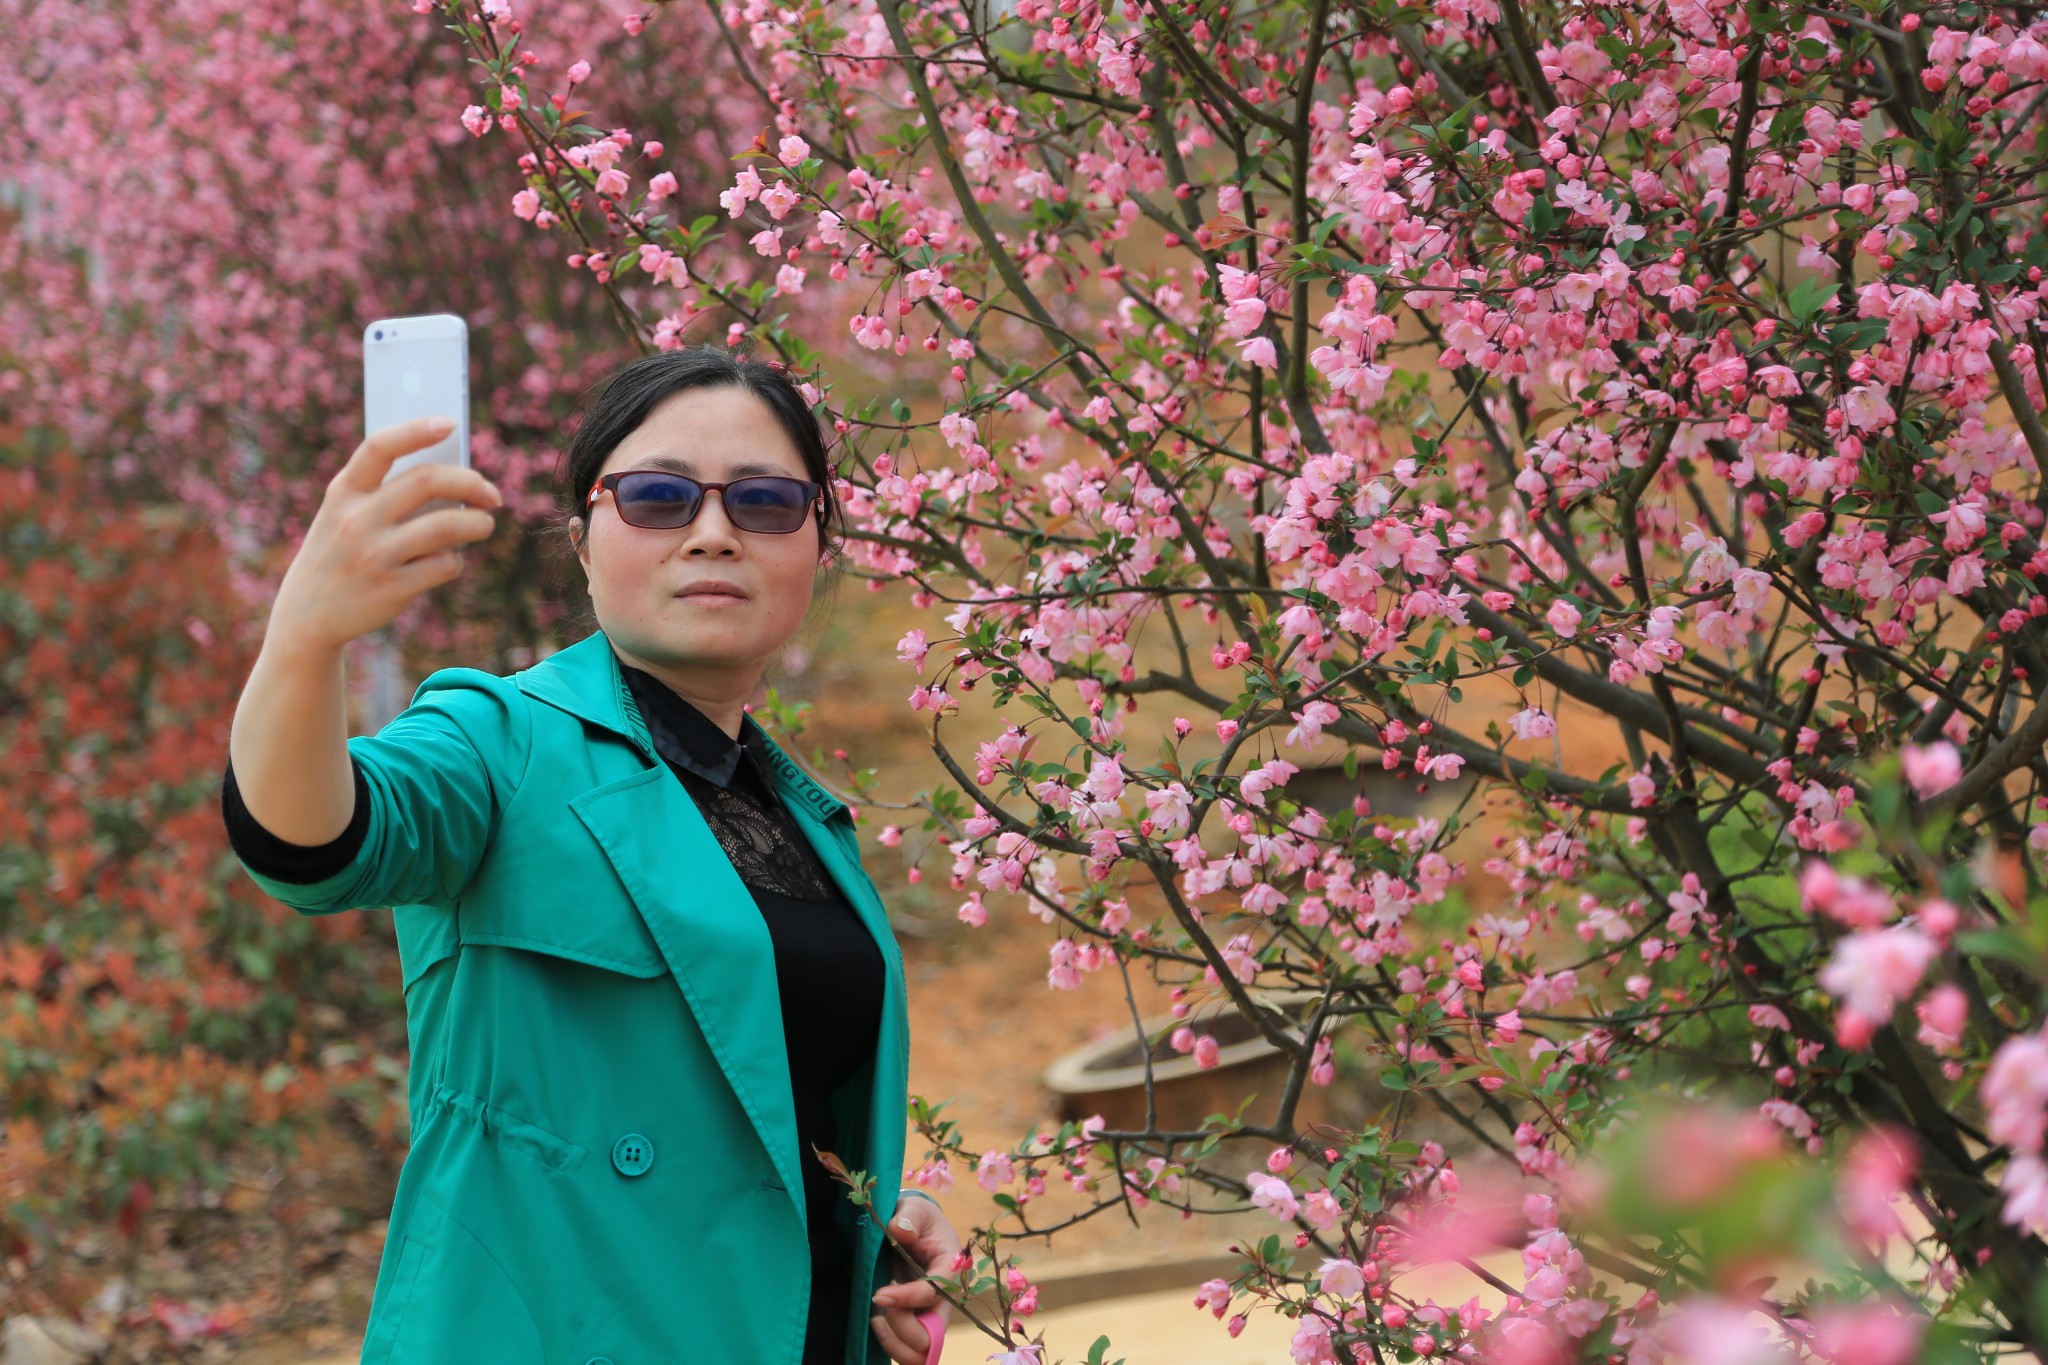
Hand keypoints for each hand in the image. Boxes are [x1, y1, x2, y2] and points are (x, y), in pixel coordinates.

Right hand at [266, 416, 501, 656]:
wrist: (307, 615)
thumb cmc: (339, 552)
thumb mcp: (343, 514)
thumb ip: (384, 492)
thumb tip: (453, 477)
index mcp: (343, 492)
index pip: (380, 447)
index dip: (416, 430)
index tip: (448, 423)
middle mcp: (357, 520)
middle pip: (427, 481)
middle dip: (471, 482)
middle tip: (490, 494)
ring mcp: (375, 555)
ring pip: (447, 525)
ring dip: (478, 524)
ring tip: (485, 524)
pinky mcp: (393, 588)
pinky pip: (445, 564)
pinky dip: (457, 559)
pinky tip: (450, 560)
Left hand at [870, 1193, 961, 1363]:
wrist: (917, 1227)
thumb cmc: (918, 1217)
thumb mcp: (915, 1208)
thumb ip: (909, 1216)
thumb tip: (899, 1230)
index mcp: (951, 1267)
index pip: (935, 1294)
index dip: (907, 1298)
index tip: (879, 1295)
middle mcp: (948, 1298)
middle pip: (933, 1334)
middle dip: (902, 1327)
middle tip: (879, 1305)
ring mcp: (934, 1313)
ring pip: (923, 1350)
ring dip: (896, 1343)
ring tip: (876, 1320)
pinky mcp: (920, 1320)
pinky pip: (912, 1349)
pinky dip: (893, 1345)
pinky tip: (877, 1323)